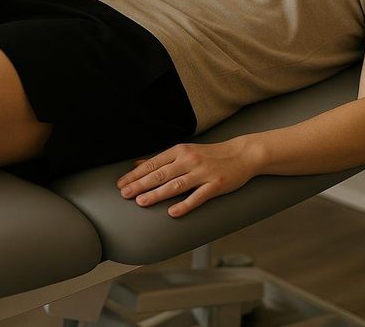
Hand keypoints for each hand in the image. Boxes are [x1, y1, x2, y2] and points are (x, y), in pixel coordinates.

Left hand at [115, 138, 256, 217]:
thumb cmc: (210, 155)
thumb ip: (162, 159)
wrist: (243, 154)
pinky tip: (172, 213)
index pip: (153, 164)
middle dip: (140, 184)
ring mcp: (203, 173)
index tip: (121, 184)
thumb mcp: (185, 152)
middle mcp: (189, 160)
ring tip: (141, 202)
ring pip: (176, 185)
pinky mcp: (216, 185)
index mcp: (180, 151)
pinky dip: (184, 205)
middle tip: (124, 194)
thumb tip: (137, 164)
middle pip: (161, 174)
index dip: (135, 174)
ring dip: (157, 194)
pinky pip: (198, 196)